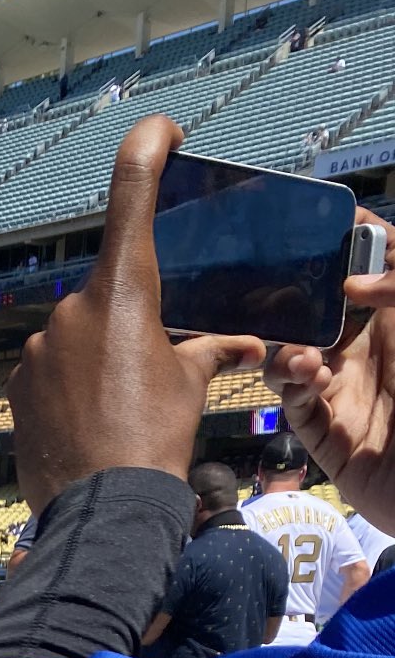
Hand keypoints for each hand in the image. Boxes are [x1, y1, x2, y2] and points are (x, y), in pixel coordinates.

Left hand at [7, 115, 264, 514]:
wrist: (102, 512)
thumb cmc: (152, 442)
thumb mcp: (190, 387)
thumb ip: (207, 351)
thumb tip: (238, 346)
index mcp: (121, 292)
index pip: (131, 191)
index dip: (148, 147)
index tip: (163, 132)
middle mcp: (71, 310)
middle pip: (106, 293)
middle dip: (128, 322)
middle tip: (149, 370)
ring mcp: (38, 350)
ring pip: (76, 338)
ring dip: (97, 361)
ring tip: (119, 410)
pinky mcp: (17, 389)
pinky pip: (51, 374)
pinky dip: (71, 390)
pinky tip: (88, 425)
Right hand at [265, 208, 394, 530]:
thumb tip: (351, 281)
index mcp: (394, 320)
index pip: (363, 270)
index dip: (342, 246)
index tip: (318, 223)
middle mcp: (364, 350)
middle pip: (313, 312)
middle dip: (292, 299)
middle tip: (275, 288)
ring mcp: (341, 390)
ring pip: (291, 357)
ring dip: (288, 351)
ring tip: (306, 357)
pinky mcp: (323, 433)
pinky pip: (294, 404)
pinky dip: (294, 386)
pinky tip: (313, 379)